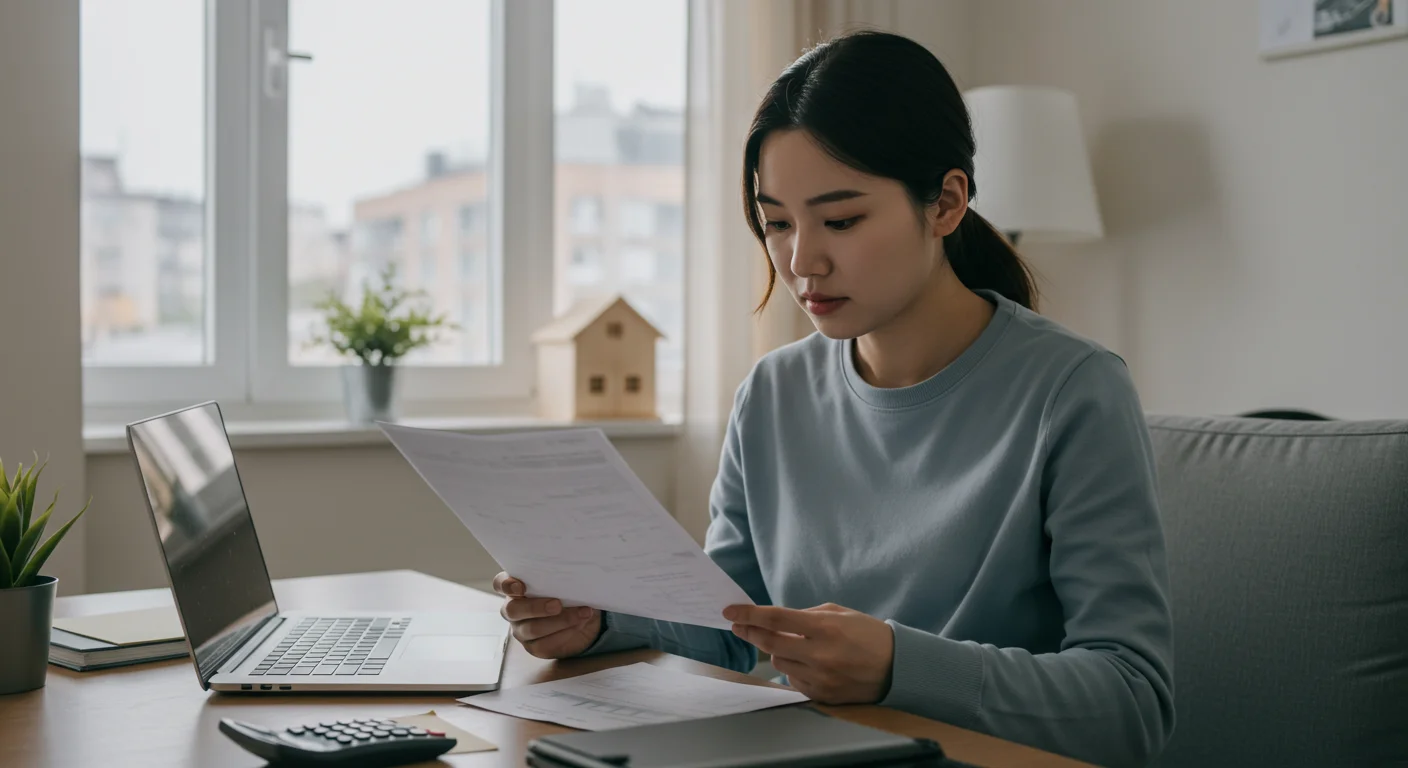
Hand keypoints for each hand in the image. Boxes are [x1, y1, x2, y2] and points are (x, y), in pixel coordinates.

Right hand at [493, 572, 601, 658]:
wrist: (582, 618)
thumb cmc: (568, 594)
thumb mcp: (564, 582)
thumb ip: (559, 577)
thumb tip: (572, 575)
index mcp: (515, 589)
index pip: (500, 584)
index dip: (506, 585)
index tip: (520, 587)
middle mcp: (513, 609)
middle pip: (513, 610)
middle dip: (535, 607)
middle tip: (557, 604)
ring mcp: (521, 630)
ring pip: (532, 629)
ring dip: (560, 621)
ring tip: (581, 614)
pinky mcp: (533, 647)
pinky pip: (544, 644)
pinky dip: (565, 633)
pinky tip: (579, 625)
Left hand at [723, 603, 893, 704]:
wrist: (897, 667)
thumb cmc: (868, 634)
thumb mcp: (839, 613)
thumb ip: (806, 616)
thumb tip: (775, 620)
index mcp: (825, 628)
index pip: (776, 619)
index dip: (749, 614)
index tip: (731, 611)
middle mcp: (819, 654)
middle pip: (770, 643)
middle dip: (750, 632)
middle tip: (739, 626)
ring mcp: (820, 678)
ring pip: (779, 662)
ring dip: (778, 651)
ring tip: (794, 645)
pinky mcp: (821, 695)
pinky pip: (792, 680)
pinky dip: (793, 668)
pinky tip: (806, 662)